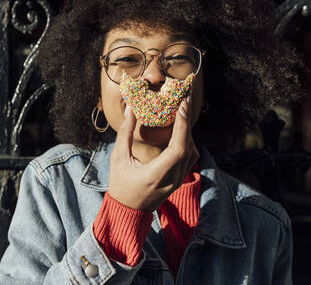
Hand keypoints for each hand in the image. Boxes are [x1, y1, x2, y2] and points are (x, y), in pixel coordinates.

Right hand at [107, 94, 199, 211]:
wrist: (127, 210)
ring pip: (192, 152)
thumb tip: (131, 108)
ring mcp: (178, 181)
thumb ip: (125, 132)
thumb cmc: (120, 184)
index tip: (182, 105)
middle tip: (185, 100)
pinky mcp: (179, 180)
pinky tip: (180, 130)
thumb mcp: (118, 157)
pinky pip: (189, 158)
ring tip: (182, 112)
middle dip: (187, 121)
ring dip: (188, 131)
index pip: (178, 147)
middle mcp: (172, 178)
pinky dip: (187, 141)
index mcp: (157, 174)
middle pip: (188, 146)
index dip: (183, 125)